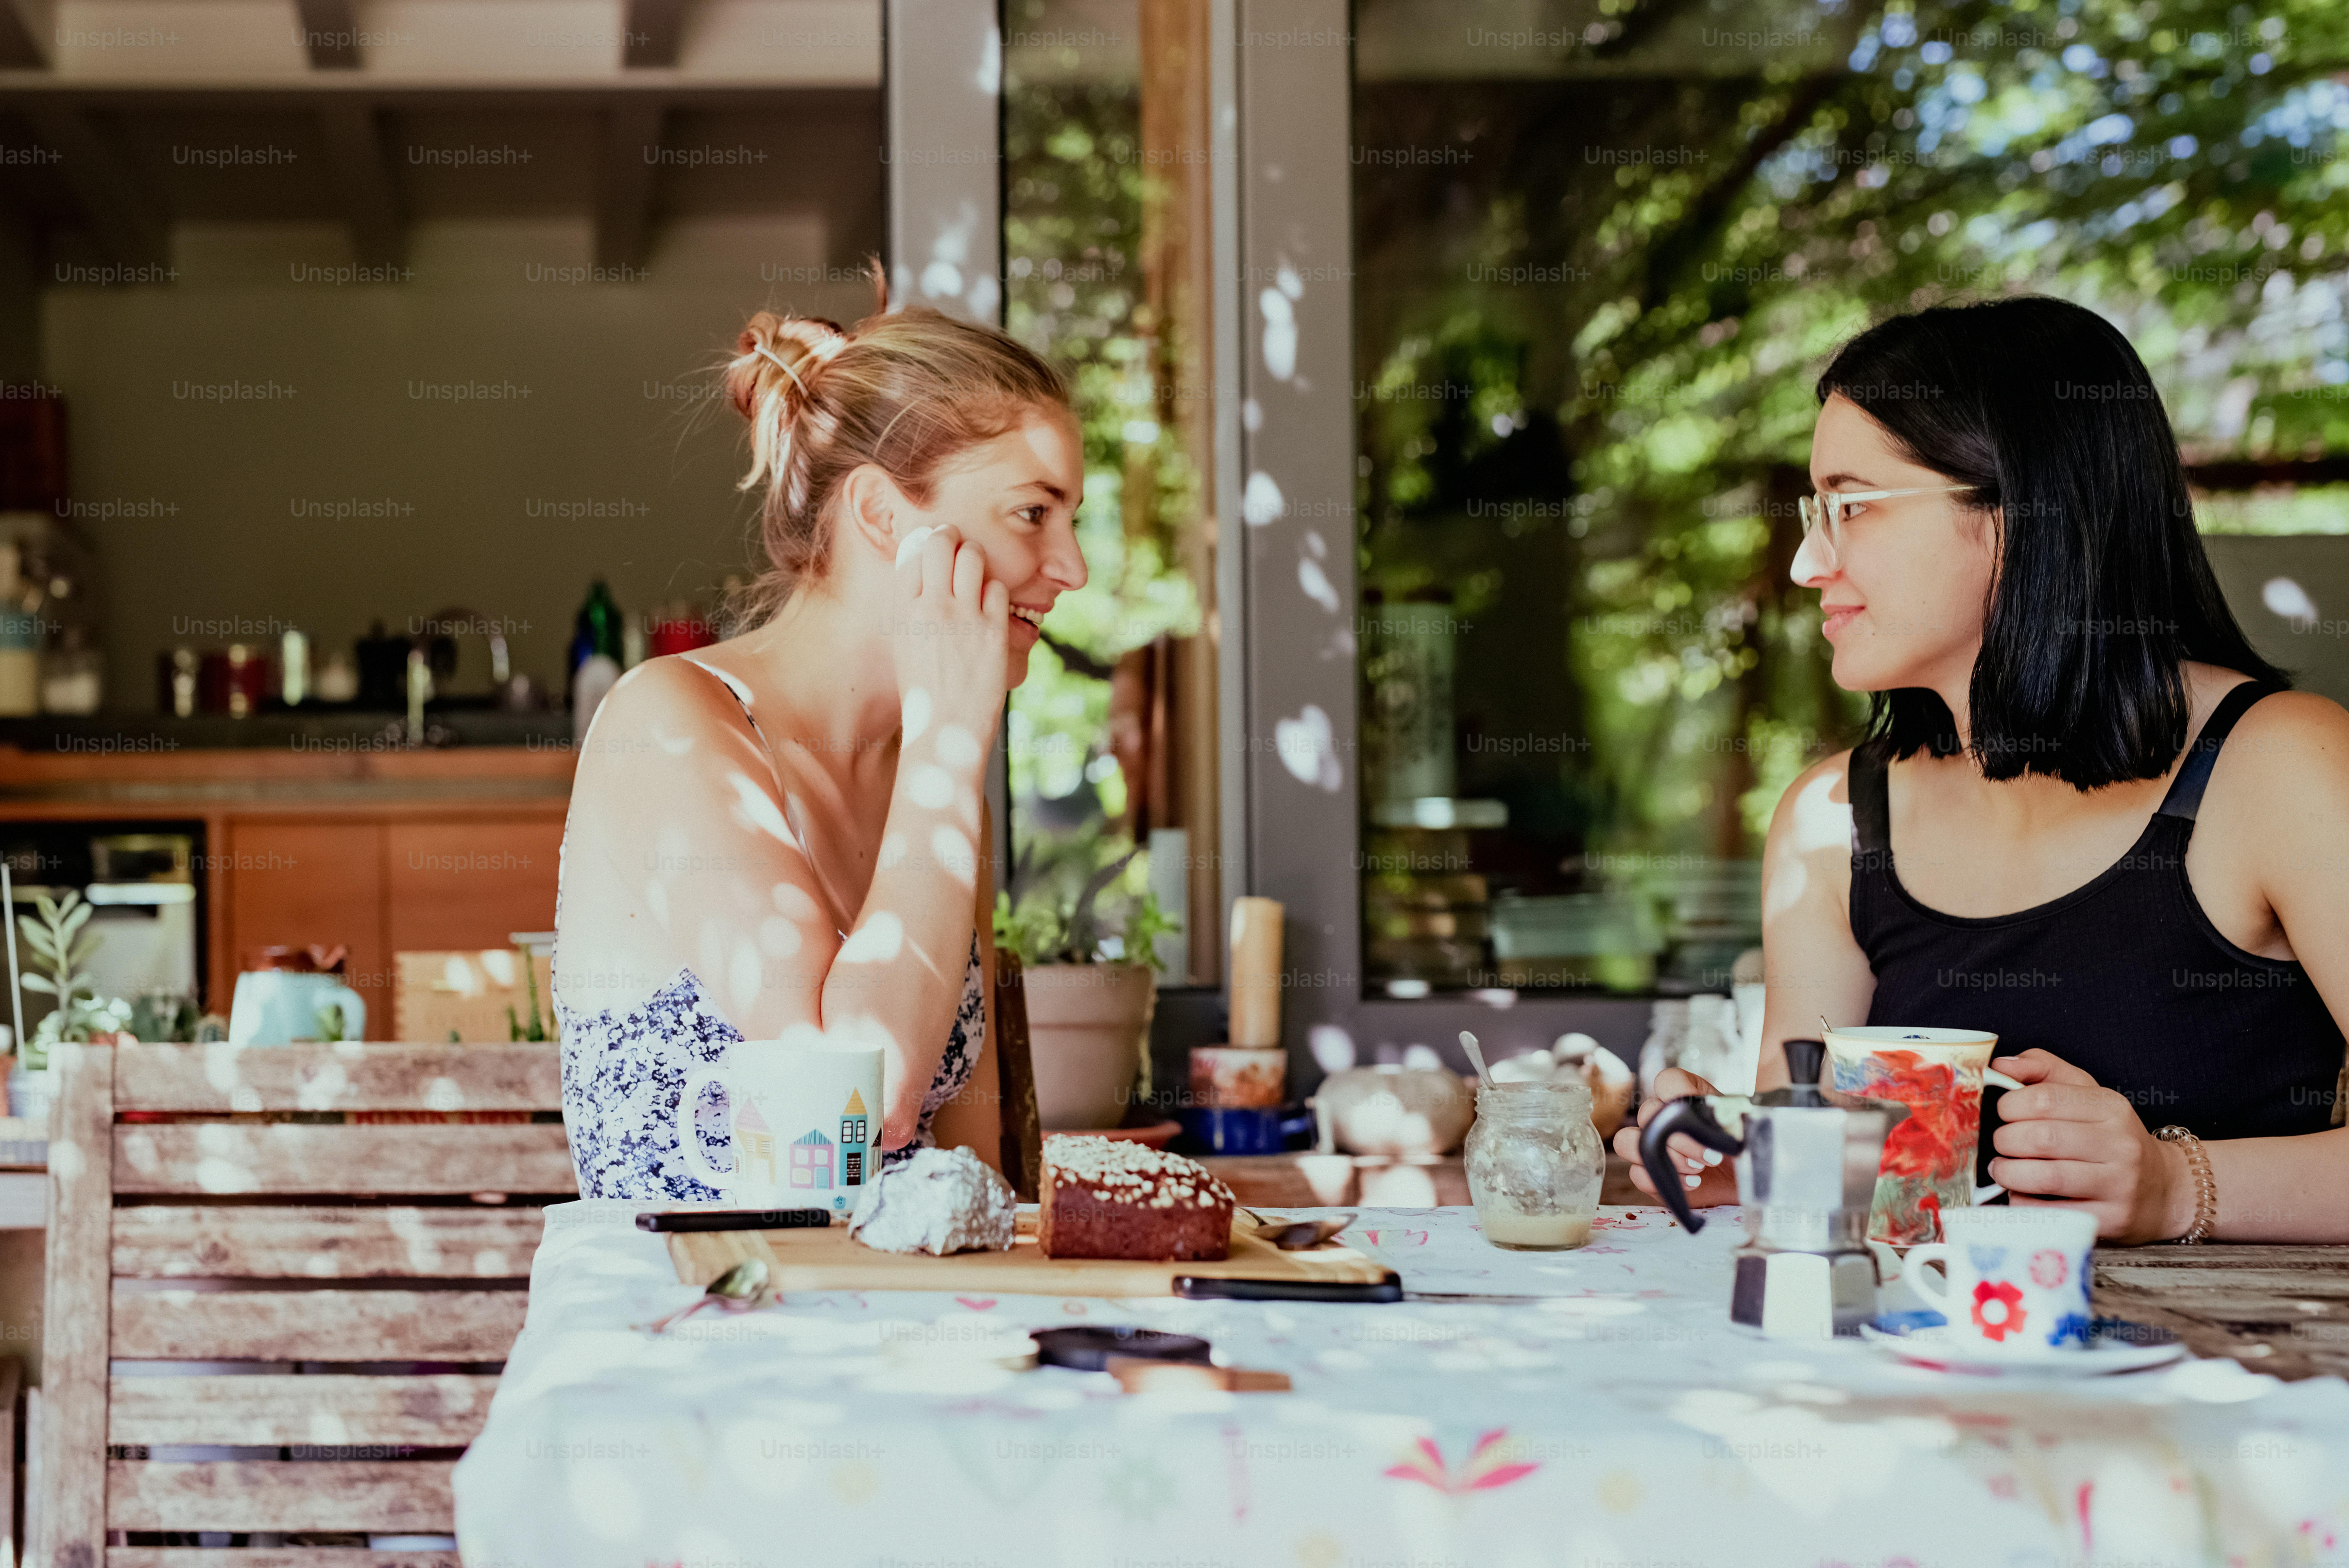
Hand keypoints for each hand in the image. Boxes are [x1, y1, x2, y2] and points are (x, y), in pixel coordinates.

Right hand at [890, 523, 1010, 741]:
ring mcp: (964, 618)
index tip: (931, 541)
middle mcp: (932, 607)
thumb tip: (923, 577)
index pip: (912, 551)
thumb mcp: (904, 644)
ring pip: (973, 557)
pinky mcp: (993, 631)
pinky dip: (995, 590)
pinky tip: (989, 603)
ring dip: (975, 556)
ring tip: (975, 567)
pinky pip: (998, 589)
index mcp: (904, 610)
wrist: (944, 728)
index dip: (924, 539)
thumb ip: (911, 609)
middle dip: (950, 536)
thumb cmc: (923, 691)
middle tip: (956, 541)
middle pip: (941, 542)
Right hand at [1610, 1067, 1738, 1206]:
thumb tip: (1719, 1116)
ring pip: (1627, 1141)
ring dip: (1665, 1158)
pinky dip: (1664, 1181)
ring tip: (1697, 1169)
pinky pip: (1636, 1174)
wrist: (1749, 1184)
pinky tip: (1692, 1184)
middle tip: (1709, 1157)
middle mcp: (1665, 1117)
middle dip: (1678, 1140)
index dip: (1674, 1092)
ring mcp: (1653, 1145)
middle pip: (1646, 1113)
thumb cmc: (1747, 1152)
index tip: (1693, 1110)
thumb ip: (1734, 1118)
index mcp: (1689, 1097)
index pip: (1666, 1081)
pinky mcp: (1649, 1173)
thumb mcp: (1748, 1130)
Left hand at [1987, 1048, 2190, 1243]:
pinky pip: (2052, 1212)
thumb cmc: (2111, 1138)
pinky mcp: (2112, 1219)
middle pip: (2042, 1138)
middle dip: (2005, 1140)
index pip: (2044, 1098)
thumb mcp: (2087, 1094)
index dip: (2009, 1105)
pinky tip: (2021, 1194)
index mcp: (2111, 1107)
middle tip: (2001, 1143)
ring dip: (2009, 1173)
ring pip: (2046, 1177)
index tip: (2003, 1112)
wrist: (2164, 1188)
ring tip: (2002, 1169)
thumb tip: (2001, 1064)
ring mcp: (2119, 1184)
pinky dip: (2024, 1203)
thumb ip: (2044, 1070)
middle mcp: (2120, 1145)